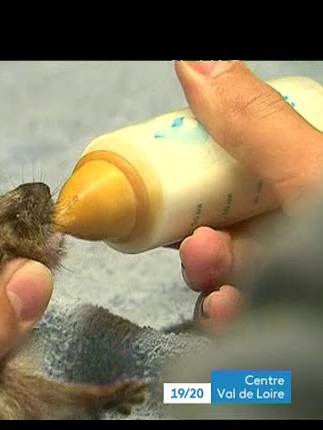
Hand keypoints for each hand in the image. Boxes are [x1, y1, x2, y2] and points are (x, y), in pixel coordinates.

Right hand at [171, 61, 322, 331]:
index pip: (237, 164)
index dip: (198, 165)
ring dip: (206, 272)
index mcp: (301, 181)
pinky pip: (232, 316)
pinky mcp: (271, 320)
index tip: (168, 172)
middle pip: (222, 220)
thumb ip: (254, 123)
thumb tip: (194, 62)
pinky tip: (230, 314)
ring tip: (215, 277)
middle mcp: (290, 227)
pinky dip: (222, 316)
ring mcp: (283, 276)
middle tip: (197, 241)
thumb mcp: (311, 172)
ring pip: (221, 271)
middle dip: (198, 230)